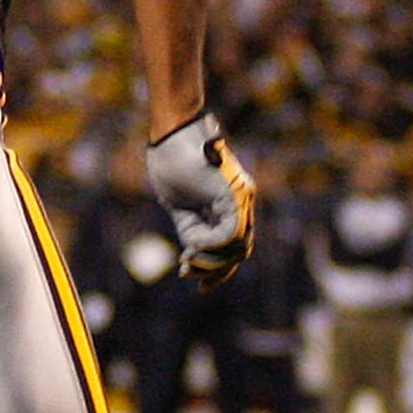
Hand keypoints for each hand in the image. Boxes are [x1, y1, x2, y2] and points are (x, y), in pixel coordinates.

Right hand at [146, 112, 255, 288]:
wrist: (173, 132)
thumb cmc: (171, 159)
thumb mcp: (178, 202)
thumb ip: (191, 226)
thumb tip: (193, 251)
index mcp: (227, 204)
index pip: (229, 243)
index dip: (212, 264)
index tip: (186, 272)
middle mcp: (241, 203)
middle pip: (239, 249)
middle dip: (216, 270)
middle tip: (194, 281)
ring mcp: (240, 200)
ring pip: (238, 245)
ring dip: (212, 261)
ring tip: (187, 264)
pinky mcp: (234, 197)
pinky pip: (230, 233)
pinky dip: (212, 246)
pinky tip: (191, 249)